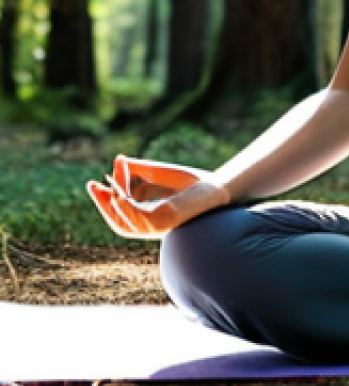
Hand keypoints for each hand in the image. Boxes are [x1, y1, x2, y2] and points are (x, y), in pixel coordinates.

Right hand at [86, 155, 230, 239]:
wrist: (218, 187)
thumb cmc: (193, 182)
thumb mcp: (160, 173)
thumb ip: (140, 169)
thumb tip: (119, 160)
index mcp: (148, 214)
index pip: (121, 212)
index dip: (105, 200)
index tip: (94, 182)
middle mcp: (150, 224)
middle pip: (118, 220)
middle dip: (103, 205)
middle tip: (91, 185)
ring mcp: (157, 225)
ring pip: (125, 221)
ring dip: (112, 205)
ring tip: (103, 188)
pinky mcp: (165, 221)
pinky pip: (140, 218)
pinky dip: (127, 209)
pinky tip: (119, 196)